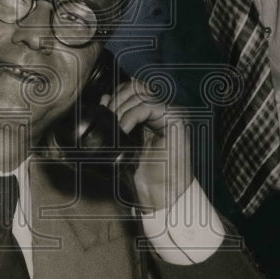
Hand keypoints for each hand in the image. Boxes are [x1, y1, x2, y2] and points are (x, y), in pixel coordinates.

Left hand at [104, 79, 192, 212]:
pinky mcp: (176, 118)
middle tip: (107, 119)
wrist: (160, 192)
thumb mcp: (123, 140)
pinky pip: (148, 106)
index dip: (115, 96)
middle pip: (136, 86)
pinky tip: (123, 130)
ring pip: (140, 94)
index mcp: (153, 112)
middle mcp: (164, 108)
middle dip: (116, 100)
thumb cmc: (145, 172)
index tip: (103, 112)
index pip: (132, 88)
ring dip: (121, 109)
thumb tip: (104, 98)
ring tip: (115, 127)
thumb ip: (117, 118)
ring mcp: (172, 111)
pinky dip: (130, 117)